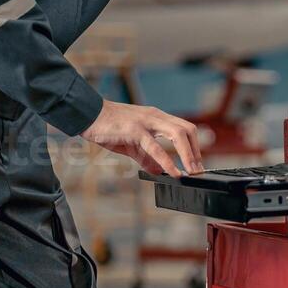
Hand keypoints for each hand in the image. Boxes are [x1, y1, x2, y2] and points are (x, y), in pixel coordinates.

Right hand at [81, 99, 203, 176]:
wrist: (88, 114)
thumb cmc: (109, 127)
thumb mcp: (132, 144)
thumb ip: (147, 157)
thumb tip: (159, 172)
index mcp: (157, 117)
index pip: (185, 128)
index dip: (195, 146)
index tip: (197, 164)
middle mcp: (156, 116)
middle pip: (188, 130)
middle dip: (196, 151)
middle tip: (198, 171)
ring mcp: (147, 121)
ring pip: (178, 134)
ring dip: (188, 155)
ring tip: (192, 172)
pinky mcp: (135, 130)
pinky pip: (156, 146)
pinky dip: (167, 161)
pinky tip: (173, 172)